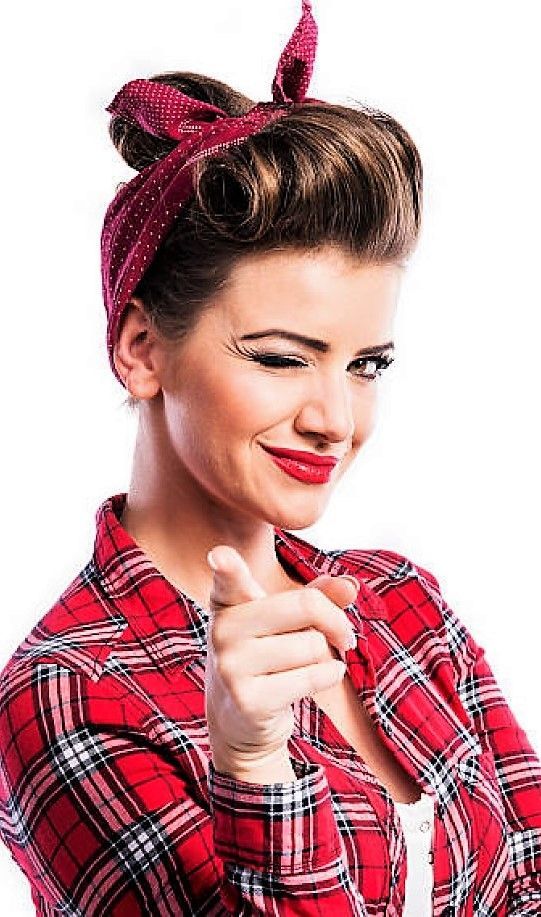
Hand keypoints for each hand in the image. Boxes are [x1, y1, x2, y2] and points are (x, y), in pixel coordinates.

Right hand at [204, 544, 359, 774]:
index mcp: (228, 601)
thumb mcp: (287, 620)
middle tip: (341, 634)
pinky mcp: (248, 700)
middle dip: (335, 621)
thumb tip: (350, 586)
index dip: (226, 565)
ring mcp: (231, 665)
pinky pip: (312, 676)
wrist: (241, 720)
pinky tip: (318, 678)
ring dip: (325, 656)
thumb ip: (317, 596)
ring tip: (304, 663)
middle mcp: (222, 629)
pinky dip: (328, 676)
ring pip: (313, 645)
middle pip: (306, 605)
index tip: (220, 556)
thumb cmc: (269, 656)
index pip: (228, 578)